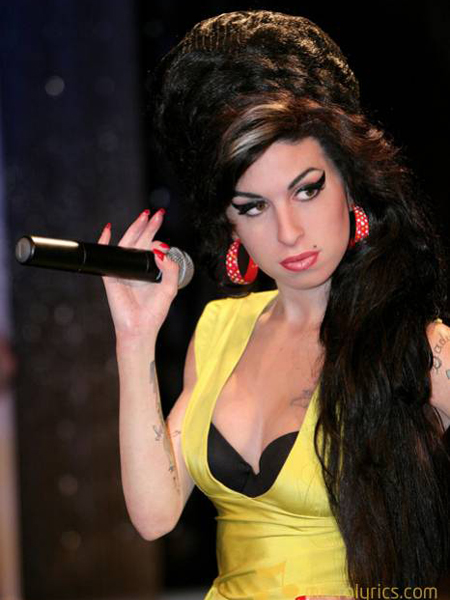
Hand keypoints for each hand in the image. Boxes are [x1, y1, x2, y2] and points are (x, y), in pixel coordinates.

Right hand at [97, 209, 179, 340]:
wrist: (139, 327)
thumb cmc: (154, 313)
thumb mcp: (169, 288)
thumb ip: (170, 268)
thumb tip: (160, 250)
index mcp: (149, 271)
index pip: (152, 247)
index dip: (158, 236)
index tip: (163, 232)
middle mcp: (136, 268)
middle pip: (141, 241)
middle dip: (149, 226)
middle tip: (157, 213)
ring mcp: (123, 270)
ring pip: (127, 243)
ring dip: (135, 228)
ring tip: (144, 215)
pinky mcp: (111, 275)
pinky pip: (107, 255)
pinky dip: (105, 241)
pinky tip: (109, 229)